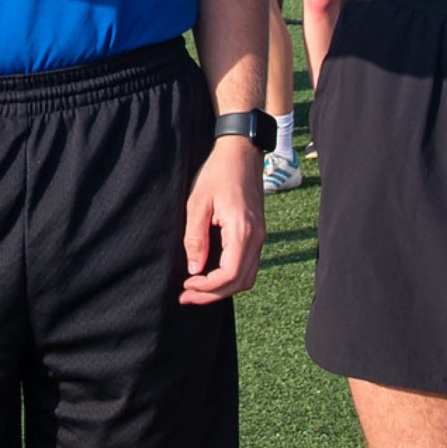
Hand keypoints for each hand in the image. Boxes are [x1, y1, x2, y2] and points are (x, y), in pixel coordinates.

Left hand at [180, 134, 265, 303]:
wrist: (241, 152)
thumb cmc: (218, 172)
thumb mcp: (197, 203)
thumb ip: (195, 238)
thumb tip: (194, 269)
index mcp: (242, 231)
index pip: (229, 275)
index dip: (207, 288)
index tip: (186, 285)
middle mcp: (256, 237)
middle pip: (240, 282)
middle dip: (213, 295)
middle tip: (186, 296)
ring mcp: (260, 236)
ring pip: (247, 277)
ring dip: (223, 289)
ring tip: (197, 289)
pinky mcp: (257, 233)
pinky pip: (248, 265)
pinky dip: (231, 277)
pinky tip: (211, 274)